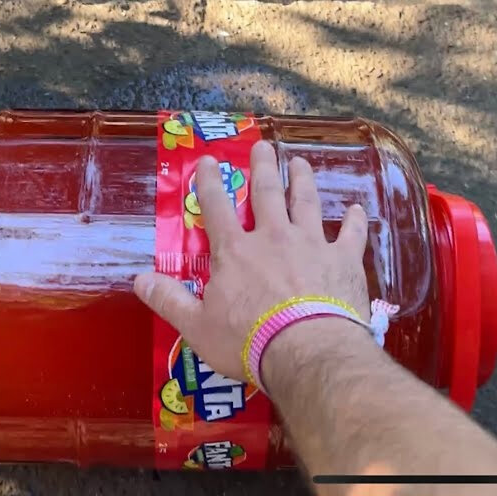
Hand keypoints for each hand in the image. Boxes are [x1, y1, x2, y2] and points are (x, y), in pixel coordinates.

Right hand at [133, 139, 371, 380]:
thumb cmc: (248, 341)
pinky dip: (354, 220)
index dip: (209, 183)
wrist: (306, 349)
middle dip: (262, 167)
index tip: (207, 161)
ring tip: (300, 163)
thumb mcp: (197, 326)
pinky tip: (356, 209)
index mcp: (235, 251)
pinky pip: (350, 233)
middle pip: (266, 193)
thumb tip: (139, 279)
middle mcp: (273, 237)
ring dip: (302, 180)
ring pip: (306, 202)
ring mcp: (311, 243)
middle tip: (262, 147)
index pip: (217, 208)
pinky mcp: (343, 259)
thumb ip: (169, 299)